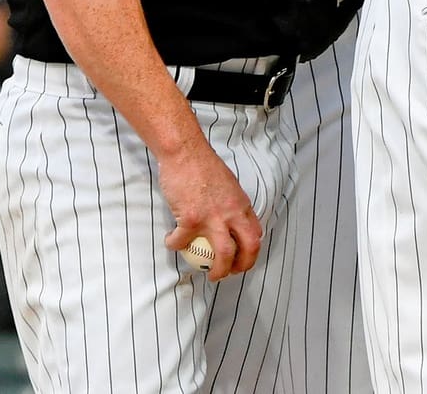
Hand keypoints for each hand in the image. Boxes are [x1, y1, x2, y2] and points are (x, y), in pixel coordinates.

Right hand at [156, 141, 261, 281]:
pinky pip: (183, 241)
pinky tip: (171, 242)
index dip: (251, 251)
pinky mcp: (191, 219)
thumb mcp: (228, 184)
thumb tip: (231, 220)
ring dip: (218, 270)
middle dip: (241, 267)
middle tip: (230, 273)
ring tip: (210, 274)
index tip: (242, 258)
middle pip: (246, 248)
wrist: (184, 152)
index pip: (255, 234)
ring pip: (223, 254)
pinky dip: (175, 245)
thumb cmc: (202, 164)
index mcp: (241, 204)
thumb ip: (231, 204)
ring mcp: (212, 217)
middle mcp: (232, 213)